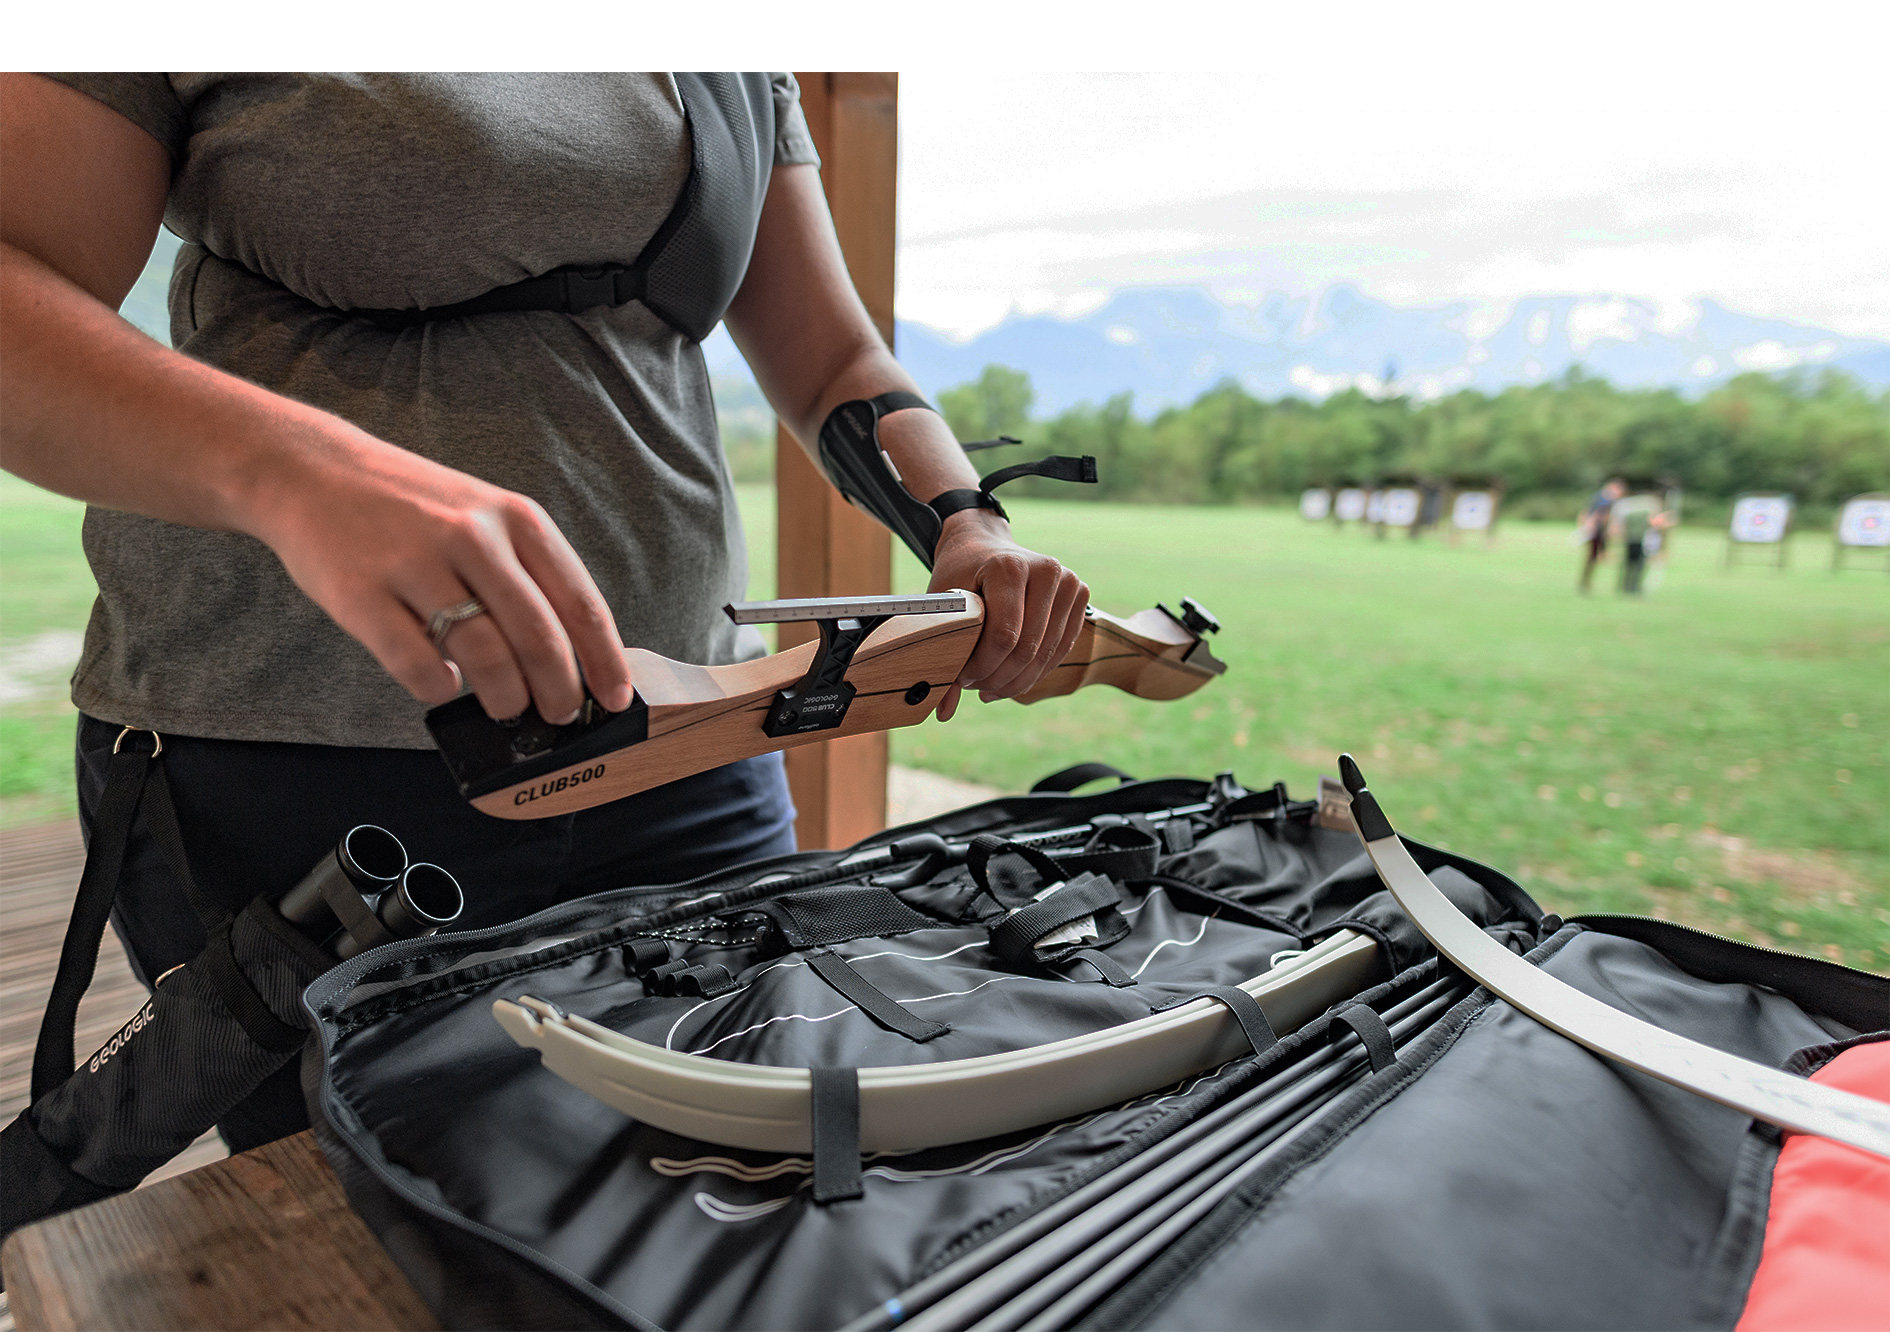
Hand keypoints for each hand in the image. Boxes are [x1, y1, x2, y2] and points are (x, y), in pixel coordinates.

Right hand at [248, 417, 633, 723]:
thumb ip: (526, 575)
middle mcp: (472, 537)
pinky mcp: (361, 594)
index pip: (580, 603)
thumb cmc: (412, 507)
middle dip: (559, 690)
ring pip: (485, 657)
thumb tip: (569, 658)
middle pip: (538, 637)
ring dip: (505, 697)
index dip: (604, 661)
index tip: (615, 700)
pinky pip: (418, 665)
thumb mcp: (484, 517)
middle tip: (561, 716)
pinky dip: (439, 688)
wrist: (310, 471)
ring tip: (508, 709)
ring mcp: (415, 563)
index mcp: (516, 519)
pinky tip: (443, 684)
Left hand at [927, 511, 1087, 721]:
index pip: (1004, 636)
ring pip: (1047, 653)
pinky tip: (1012, 678)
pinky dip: (1036, 670)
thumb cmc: (960, 574)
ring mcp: (1069, 581)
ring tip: (990, 686)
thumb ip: (945, 654)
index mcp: (1010, 566)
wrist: (984, 544)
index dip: (982, 666)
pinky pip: (1061, 648)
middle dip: (999, 677)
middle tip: (974, 687)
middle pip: (1028, 648)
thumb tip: (943, 712)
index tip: (960, 677)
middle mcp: (1047, 570)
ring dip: (1017, 680)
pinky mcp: (1080, 593)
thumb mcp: (945, 606)